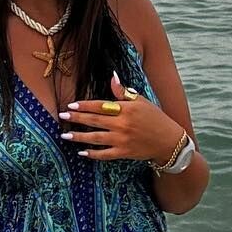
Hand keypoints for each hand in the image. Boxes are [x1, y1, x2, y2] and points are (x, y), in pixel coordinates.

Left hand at [58, 72, 183, 164]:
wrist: (169, 141)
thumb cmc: (155, 118)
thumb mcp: (141, 101)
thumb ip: (123, 92)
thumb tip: (112, 76)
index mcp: (126, 109)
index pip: (100, 105)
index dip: (85, 105)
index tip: (71, 105)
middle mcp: (123, 124)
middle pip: (95, 121)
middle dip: (77, 119)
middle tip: (62, 117)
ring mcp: (123, 140)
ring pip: (96, 138)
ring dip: (79, 137)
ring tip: (65, 136)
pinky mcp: (124, 153)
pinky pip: (104, 154)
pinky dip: (92, 154)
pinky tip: (81, 152)